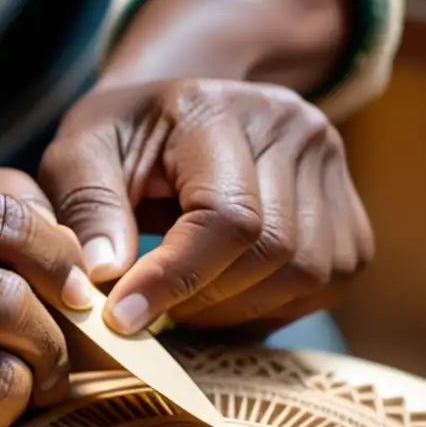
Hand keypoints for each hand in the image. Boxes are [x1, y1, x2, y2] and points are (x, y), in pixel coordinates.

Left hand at [38, 79, 372, 336]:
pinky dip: (268, 309)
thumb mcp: (77, 156)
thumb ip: (87, 208)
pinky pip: (324, 284)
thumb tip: (104, 274)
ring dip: (234, 310)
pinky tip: (222, 298)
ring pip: (305, 274)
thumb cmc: (121, 141)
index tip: (122, 318)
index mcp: (220, 108)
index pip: (223, 214)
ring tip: (182, 304)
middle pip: (271, 250)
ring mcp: (331, 166)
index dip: (175, 278)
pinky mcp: (348, 211)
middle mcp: (292, 127)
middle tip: (148, 309)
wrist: (175, 116)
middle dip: (201, 299)